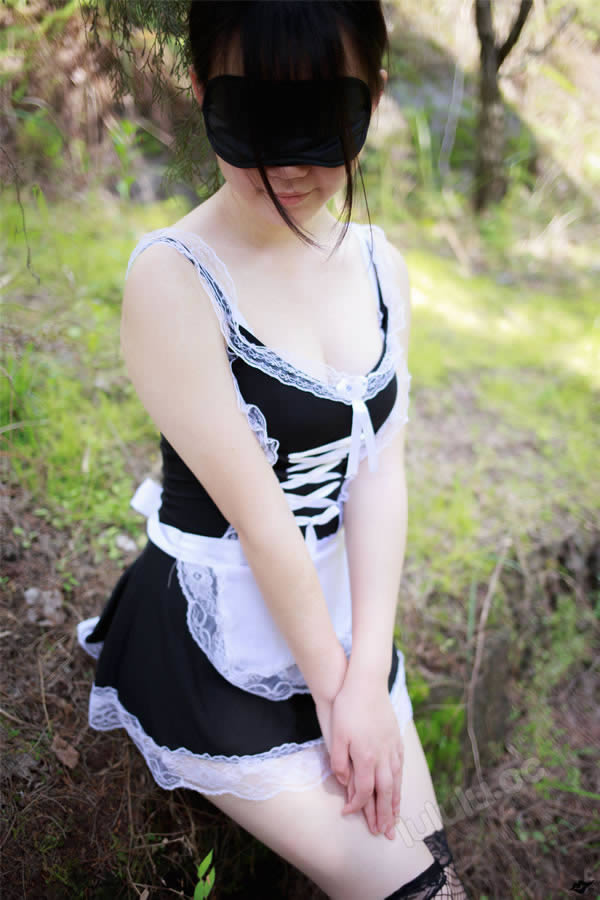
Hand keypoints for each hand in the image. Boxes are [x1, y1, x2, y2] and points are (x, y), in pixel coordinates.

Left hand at [329, 665, 403, 839]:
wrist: (366, 682)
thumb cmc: (347, 707)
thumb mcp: (336, 734)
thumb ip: (339, 761)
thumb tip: (344, 781)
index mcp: (366, 757)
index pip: (364, 791)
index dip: (357, 806)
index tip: (348, 813)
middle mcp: (383, 756)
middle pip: (386, 793)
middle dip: (384, 815)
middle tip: (385, 833)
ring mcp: (392, 747)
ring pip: (396, 781)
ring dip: (396, 802)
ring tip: (395, 818)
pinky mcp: (396, 738)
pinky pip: (400, 767)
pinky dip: (400, 782)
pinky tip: (398, 786)